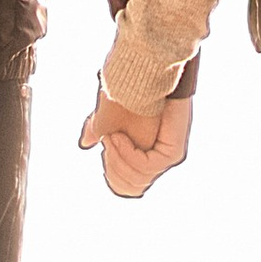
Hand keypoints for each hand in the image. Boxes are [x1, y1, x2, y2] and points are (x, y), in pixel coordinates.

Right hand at [79, 90, 193, 199]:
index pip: (129, 187)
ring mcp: (168, 156)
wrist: (145, 73)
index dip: (113, 178)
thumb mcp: (108, 116)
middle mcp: (159, 159)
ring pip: (139, 180)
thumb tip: (86, 143)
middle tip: (107, 143)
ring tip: (111, 137)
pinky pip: (148, 166)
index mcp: (145, 155)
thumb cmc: (128, 90)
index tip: (103, 154)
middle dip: (113, 169)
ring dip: (118, 160)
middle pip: (133, 188)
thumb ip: (99, 131)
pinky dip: (129, 154)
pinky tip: (119, 137)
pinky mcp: (174, 151)